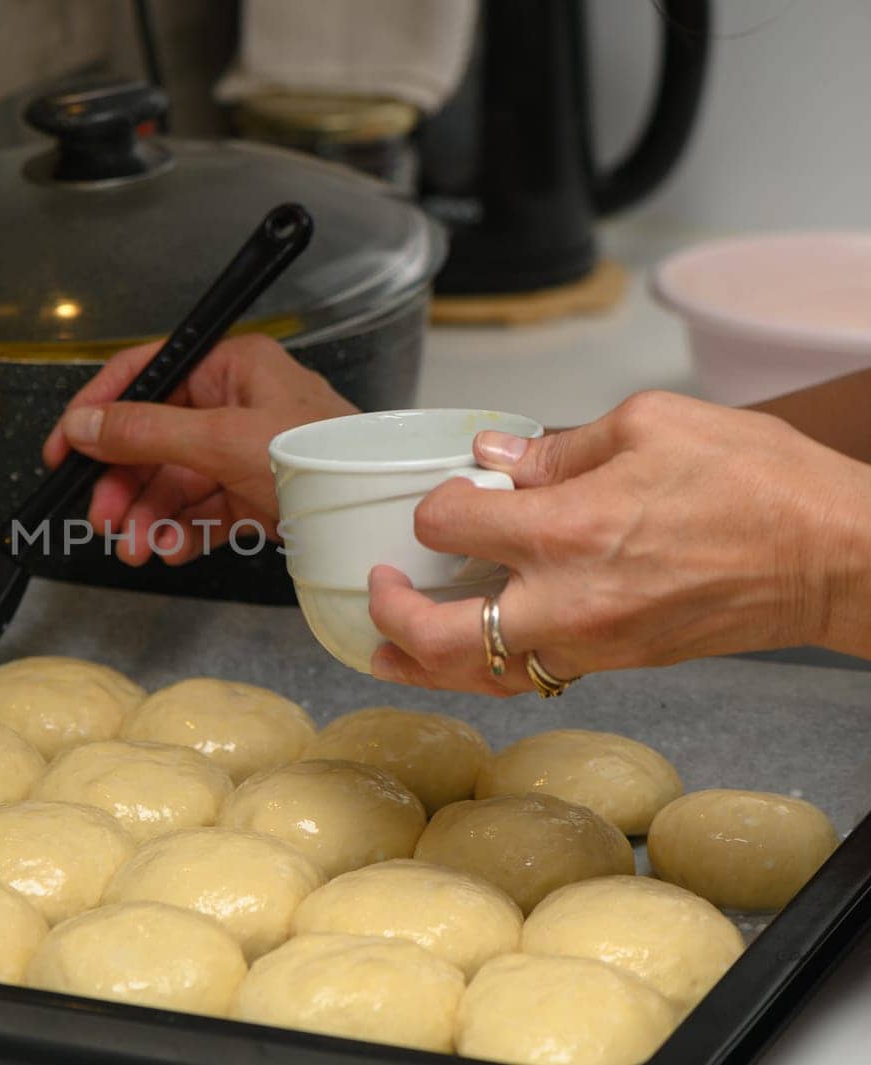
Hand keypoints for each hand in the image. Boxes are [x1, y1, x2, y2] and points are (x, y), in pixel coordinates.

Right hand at [43, 334, 357, 565]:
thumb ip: (146, 433)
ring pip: (173, 482)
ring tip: (137, 549)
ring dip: (148, 517)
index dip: (97, 411)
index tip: (63, 452)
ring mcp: (242, 450)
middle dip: (125, 484)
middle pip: (152, 439)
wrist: (375, 512)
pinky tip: (170, 550)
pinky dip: (182, 531)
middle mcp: (232, 403)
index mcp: (228, 366)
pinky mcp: (254, 493)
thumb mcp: (222, 440)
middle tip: (102, 520)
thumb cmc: (321, 457)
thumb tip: (84, 425)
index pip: (143, 375)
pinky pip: (202, 510)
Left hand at [368, 391, 870, 694]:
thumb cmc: (760, 485)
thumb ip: (557, 447)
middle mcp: (567, 601)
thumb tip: (495, 458)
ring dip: (425, 664)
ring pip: (482, 674)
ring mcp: (591, 643)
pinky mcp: (618, 662)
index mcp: (567, 530)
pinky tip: (470, 651)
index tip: (448, 497)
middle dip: (391, 616)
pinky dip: (488, 668)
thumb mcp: (653, 425)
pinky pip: (531, 676)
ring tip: (386, 650)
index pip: (447, 527)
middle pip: (440, 637)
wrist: (837, 557)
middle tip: (376, 589)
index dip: (433, 508)